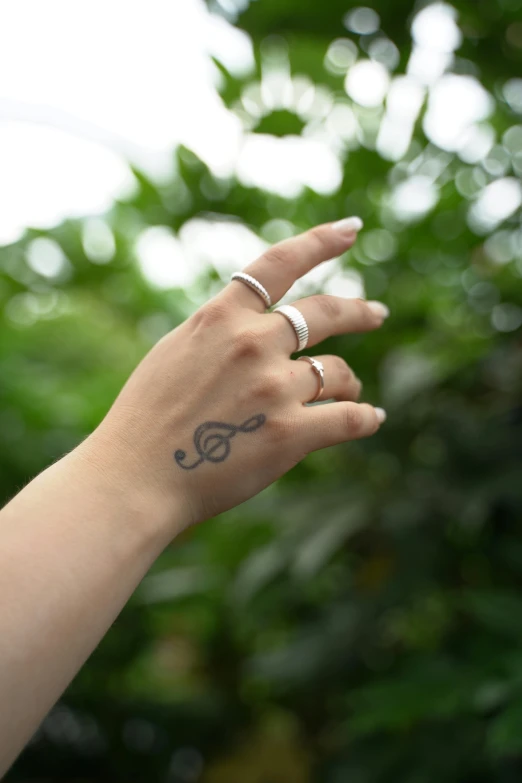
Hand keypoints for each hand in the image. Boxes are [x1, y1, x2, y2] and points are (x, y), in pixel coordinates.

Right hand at [80, 218, 388, 534]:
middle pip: (324, 313)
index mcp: (220, 319)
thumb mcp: (175, 354)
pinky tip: (373, 418)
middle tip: (377, 312)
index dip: (319, 242)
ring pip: (337, 373)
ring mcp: (274, 388)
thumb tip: (258, 325)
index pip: (277, 265)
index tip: (350, 229)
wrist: (136, 478)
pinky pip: (349, 419)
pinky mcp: (290, 435)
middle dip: (359, 311)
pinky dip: (366, 418)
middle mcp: (252, 344)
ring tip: (351, 390)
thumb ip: (218, 333)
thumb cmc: (146, 421)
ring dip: (349, 382)